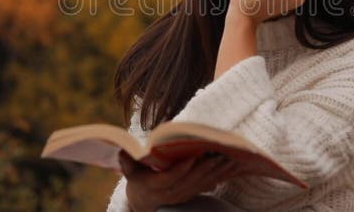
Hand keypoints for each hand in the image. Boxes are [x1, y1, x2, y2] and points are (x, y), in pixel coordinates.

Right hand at [119, 151, 241, 211]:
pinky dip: (220, 176)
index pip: (170, 178)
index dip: (182, 169)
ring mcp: (183, 195)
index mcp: (156, 186)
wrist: (145, 203)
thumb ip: (127, 163)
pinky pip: (207, 186)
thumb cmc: (138, 180)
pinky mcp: (192, 194)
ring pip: (202, 184)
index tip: (193, 156)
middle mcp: (171, 193)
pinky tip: (231, 166)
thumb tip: (122, 150)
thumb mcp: (130, 172)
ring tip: (229, 159)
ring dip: (217, 172)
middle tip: (218, 155)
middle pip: (190, 181)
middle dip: (205, 168)